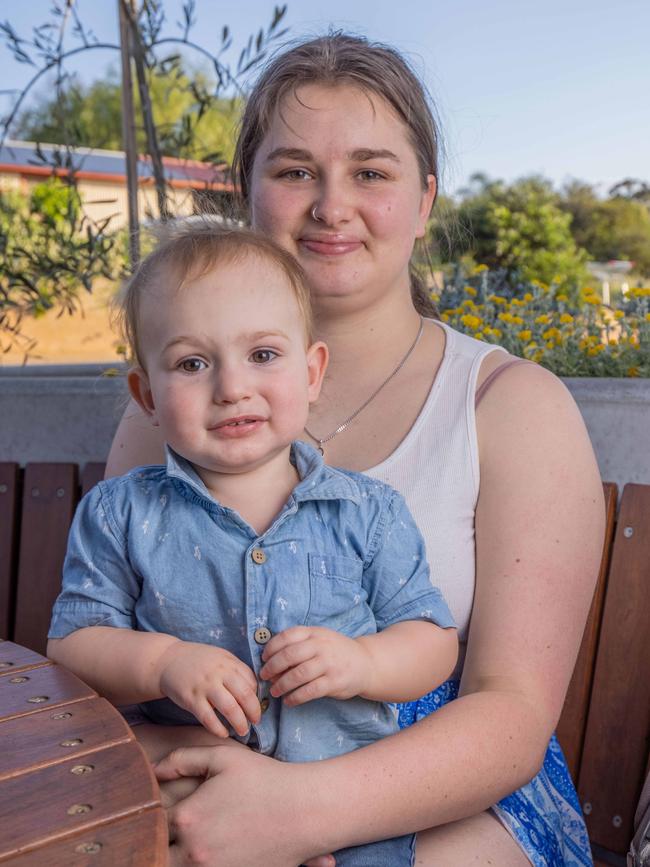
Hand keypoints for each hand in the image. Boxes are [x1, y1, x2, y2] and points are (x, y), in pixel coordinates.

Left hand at [154, 745, 335, 866]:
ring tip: (192, 837)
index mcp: (188, 818)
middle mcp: (195, 851)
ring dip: (178, 854)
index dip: (152, 811)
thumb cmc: (264, 778)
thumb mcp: (222, 756)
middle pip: (159, 851)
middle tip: (169, 826)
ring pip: (175, 866)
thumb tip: (154, 769)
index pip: (152, 820)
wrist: (304, 810)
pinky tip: (211, 849)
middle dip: (160, 838)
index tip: (159, 804)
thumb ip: (182, 759)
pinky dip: (200, 864)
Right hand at [156, 641, 260, 736]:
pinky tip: (223, 733)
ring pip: (229, 708)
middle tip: (256, 722)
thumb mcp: (220, 658)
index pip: (251, 681)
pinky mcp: (191, 699)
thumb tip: (254, 691)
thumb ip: (236, 670)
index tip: (256, 706)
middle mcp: (219, 673)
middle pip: (244, 695)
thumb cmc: (198, 661)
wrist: (167, 660)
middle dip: (254, 712)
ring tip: (243, 730)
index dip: (256, 696)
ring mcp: (204, 686)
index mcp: (229, 662)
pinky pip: (209, 718)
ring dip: (239, 723)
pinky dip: (218, 729)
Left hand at [259, 626, 372, 704]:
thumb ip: (300, 643)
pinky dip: (295, 697)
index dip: (271, 647)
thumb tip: (271, 658)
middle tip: (264, 676)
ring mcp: (329, 664)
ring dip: (281, 684)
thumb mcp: (320, 638)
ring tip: (274, 691)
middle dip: (272, 667)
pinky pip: (309, 691)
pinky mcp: (334, 682)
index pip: (287, 636)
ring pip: (298, 675)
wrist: (366, 663)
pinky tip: (289, 701)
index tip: (264, 658)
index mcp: (315, 633)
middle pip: (289, 655)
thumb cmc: (336, 651)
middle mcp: (321, 646)